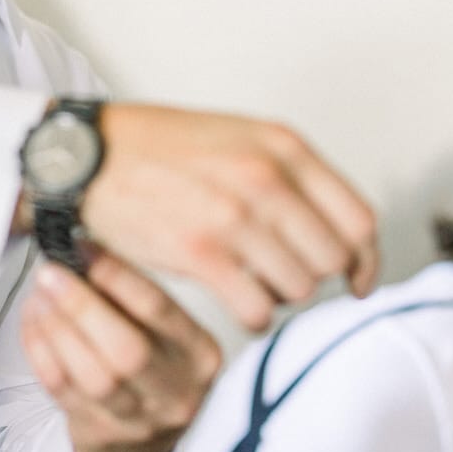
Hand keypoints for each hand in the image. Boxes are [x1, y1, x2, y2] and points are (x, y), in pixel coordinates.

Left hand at [20, 252, 221, 451]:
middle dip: (81, 305)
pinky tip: (33, 320)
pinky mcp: (99, 433)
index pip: (158, 309)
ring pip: (91, 375)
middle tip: (50, 273)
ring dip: (56, 327)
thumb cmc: (153, 364)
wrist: (144, 441)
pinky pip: (61, 388)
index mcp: (200, 353)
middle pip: (126, 351)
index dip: (115, 275)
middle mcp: (176, 392)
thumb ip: (134, 296)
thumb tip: (83, 247)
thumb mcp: (167, 331)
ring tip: (39, 295)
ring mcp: (138, 420)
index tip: (81, 246)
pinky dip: (40, 348)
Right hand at [81, 103, 377, 330]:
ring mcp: (232, 216)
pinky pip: (257, 309)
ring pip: (298, 288)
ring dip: (281, 296)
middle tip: (286, 277)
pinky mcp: (198, 252)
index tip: (356, 279)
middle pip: (332, 259)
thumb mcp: (238, 136)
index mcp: (282, 145)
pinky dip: (254, 315)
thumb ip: (289, 173)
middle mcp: (264, 178)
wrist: (87, 155)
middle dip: (314, 277)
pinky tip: (236, 300)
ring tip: (253, 283)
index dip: (364, 259)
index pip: (358, 219)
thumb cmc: (159, 147)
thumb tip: (339, 231)